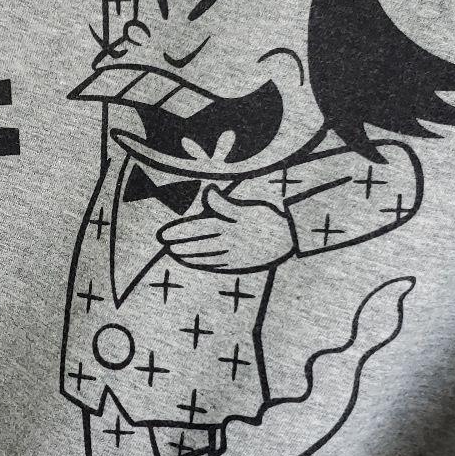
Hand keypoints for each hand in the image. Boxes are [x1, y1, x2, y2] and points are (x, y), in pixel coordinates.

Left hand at [157, 186, 294, 272]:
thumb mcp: (247, 207)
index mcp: (230, 226)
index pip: (198, 229)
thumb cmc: (268, 219)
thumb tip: (209, 190)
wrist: (291, 240)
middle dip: (179, 244)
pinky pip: (215, 265)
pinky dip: (200, 263)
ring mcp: (233, 256)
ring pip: (204, 256)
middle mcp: (229, 242)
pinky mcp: (238, 265)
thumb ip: (224, 203)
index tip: (164, 233)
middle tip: (163, 243)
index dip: (179, 231)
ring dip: (186, 255)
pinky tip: (190, 262)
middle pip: (198, 244)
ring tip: (172, 253)